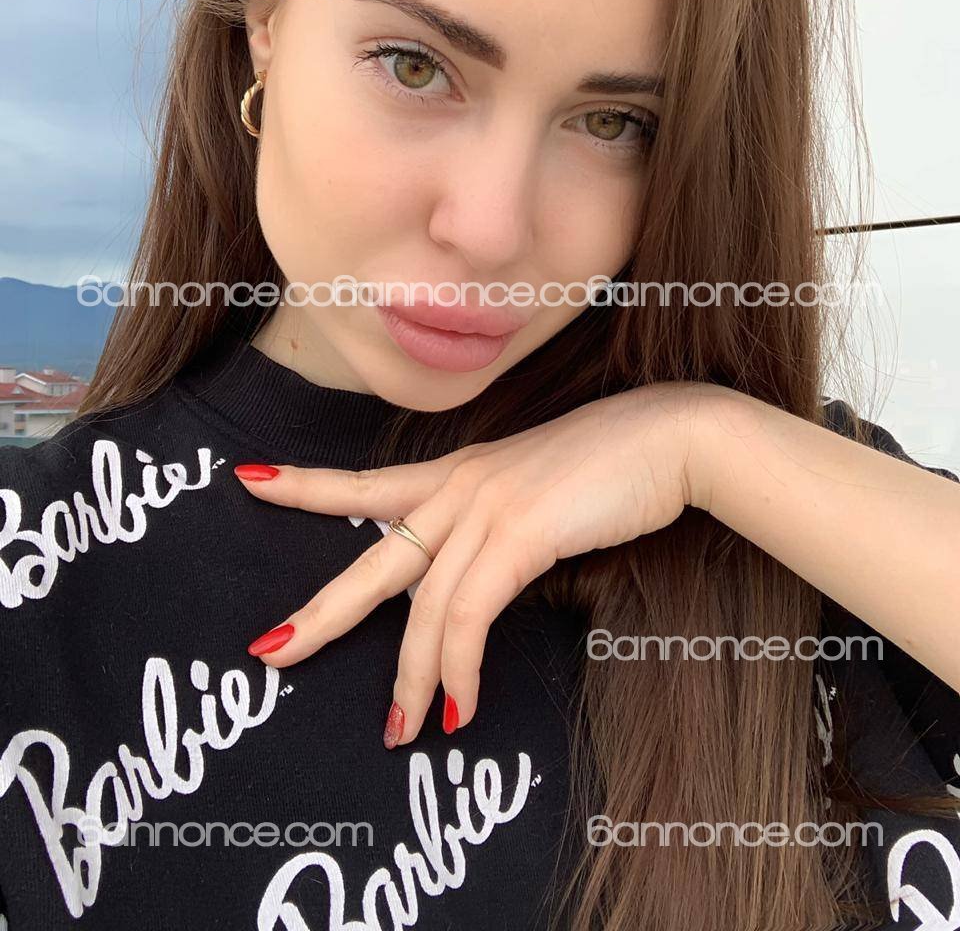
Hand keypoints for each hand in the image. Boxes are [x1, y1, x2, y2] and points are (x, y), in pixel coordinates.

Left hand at [234, 381, 712, 745]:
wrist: (671, 438)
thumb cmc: (614, 466)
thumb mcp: (540, 491)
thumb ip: (501, 522)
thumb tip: (481, 576)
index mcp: (460, 470)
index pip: (369, 483)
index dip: (307, 486)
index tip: (252, 481)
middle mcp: (460, 483)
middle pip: (372, 555)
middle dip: (321, 611)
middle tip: (270, 652)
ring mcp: (486, 504)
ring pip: (422, 604)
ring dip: (408, 678)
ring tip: (398, 732)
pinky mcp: (519, 531)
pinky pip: (470, 616)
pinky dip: (459, 669)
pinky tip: (459, 708)